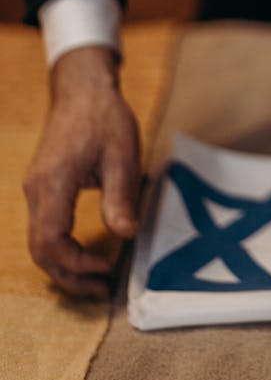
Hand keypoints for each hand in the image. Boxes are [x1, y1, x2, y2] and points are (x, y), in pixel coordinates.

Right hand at [23, 46, 140, 298]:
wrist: (83, 90)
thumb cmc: (105, 118)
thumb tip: (125, 235)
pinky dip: (62, 249)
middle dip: (69, 275)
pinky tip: (86, 254)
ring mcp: (36, 190)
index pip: (51, 240)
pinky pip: (44, 228)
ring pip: (39, 242)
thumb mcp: (123, 155)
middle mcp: (36, 190)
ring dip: (65, 266)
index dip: (76, 263)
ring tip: (97, 277)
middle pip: (39, 250)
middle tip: (102, 288)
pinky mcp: (43, 188)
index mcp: (54, 182)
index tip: (107, 266)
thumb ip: (120, 196)